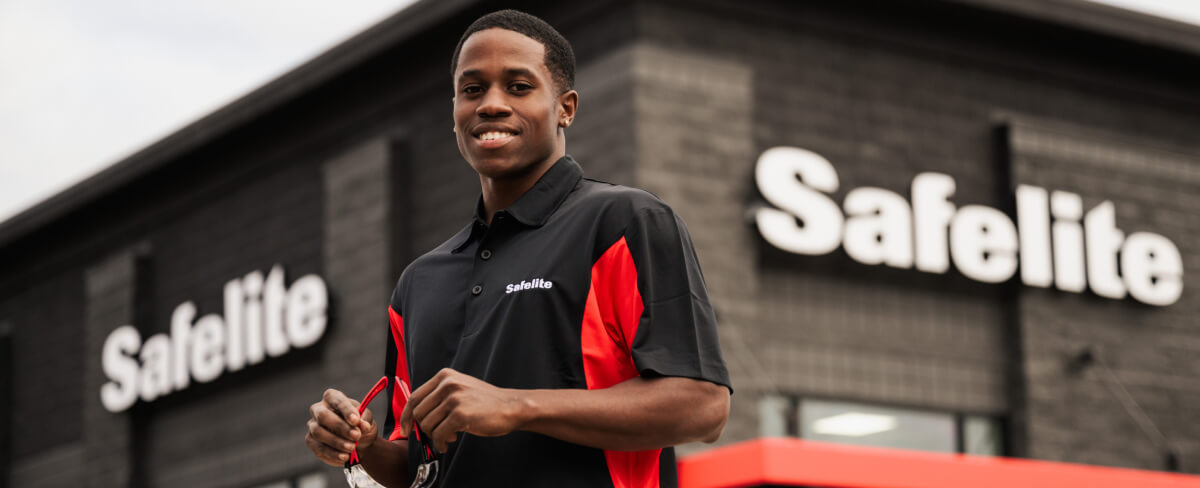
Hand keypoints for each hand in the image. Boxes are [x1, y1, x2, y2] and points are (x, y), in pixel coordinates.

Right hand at [305, 388, 378, 465]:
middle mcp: (319, 409)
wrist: (358, 441)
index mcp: (332, 397)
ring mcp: (313, 425)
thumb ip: (364, 420)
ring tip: (352, 448)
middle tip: (356, 436)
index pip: (337, 400)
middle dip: (340, 427)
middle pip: (323, 416)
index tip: (356, 421)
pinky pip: (319, 448)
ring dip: (337, 442)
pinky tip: (345, 457)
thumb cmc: (360, 424)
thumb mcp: (366, 420)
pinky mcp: (311, 441)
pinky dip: (333, 454)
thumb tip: (362, 426)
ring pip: (319, 433)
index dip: (346, 410)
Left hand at [400, 368, 527, 451]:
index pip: (415, 397)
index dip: (406, 416)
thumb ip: (439, 396)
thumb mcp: (460, 389)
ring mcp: (454, 398)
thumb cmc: (485, 402)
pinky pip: (439, 434)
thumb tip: (416, 415)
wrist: (510, 406)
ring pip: (428, 425)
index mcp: (445, 376)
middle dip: (425, 428)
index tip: (406, 428)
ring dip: (435, 436)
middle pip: (419, 413)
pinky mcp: (460, 414)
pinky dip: (441, 443)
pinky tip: (449, 443)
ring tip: (449, 437)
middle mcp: (447, 384)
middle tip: (438, 434)